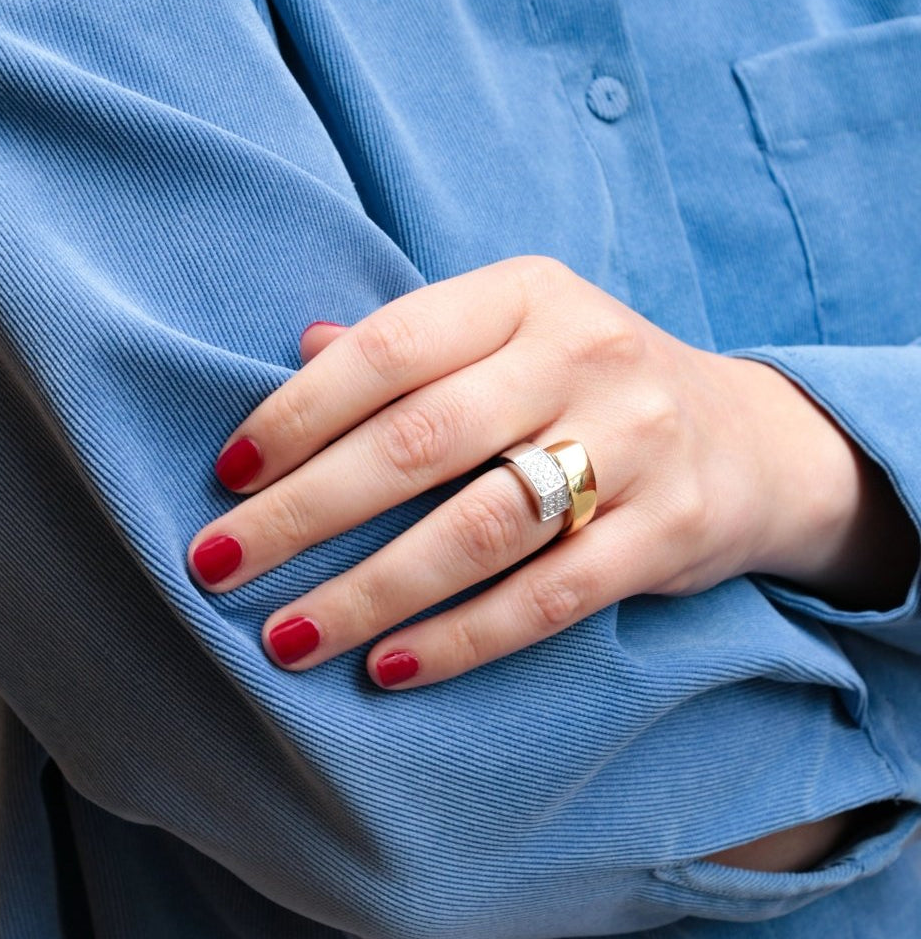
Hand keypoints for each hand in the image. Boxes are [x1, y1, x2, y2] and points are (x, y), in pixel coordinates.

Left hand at [186, 256, 908, 688]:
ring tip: (286, 637)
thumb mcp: (514, 334)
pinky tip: (386, 667)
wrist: (745, 441)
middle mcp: (583, 356)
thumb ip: (416, 344)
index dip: (299, 411)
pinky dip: (459, 639)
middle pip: (420, 441)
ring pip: (477, 529)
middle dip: (305, 511)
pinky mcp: (665, 532)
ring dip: (367, 592)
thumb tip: (300, 351)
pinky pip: (545, 597)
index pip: (391, 346)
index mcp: (527, 295)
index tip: (229, 474)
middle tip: (219, 563)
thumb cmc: (591, 385)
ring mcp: (634, 445)